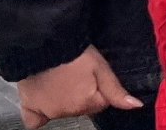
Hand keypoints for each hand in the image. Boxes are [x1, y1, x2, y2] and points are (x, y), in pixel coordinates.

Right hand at [17, 46, 142, 129]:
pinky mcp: (29, 107)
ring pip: (62, 111)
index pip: (102, 103)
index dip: (99, 88)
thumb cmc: (75, 53)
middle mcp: (66, 112)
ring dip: (64, 100)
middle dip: (83, 94)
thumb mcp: (102, 68)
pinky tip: (44, 99)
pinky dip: (39, 114)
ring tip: (61, 79)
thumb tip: (135, 106)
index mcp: (86, 103)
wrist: (45, 43)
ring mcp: (46, 111)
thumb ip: (116, 91)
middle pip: (82, 108)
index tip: (93, 75)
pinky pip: (34, 121)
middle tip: (76, 75)